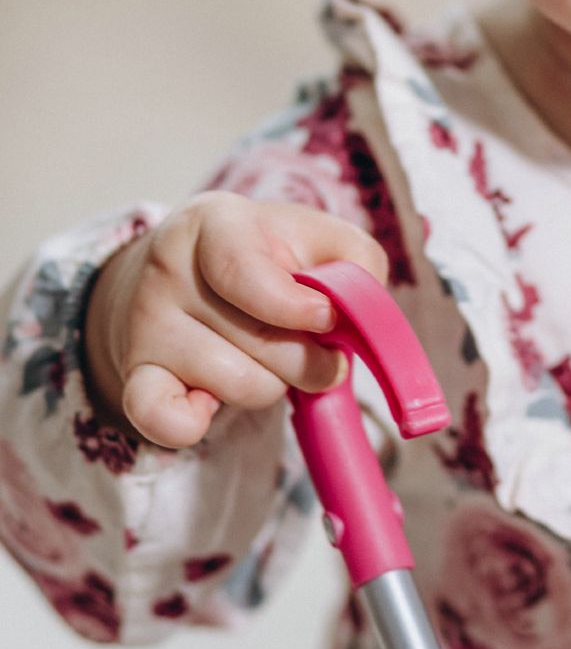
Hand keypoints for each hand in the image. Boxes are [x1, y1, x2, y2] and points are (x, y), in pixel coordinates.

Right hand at [83, 192, 389, 449]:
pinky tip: (211, 402)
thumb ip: (356, 264)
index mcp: (215, 222)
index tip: (326, 320)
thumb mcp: (316, 237)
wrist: (183, 277)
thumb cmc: (266, 257)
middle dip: (308, 357)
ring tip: (265, 359)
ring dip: (274, 386)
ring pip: (239, 385)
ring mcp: (146, 325)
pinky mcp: (135, 375)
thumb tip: (357, 319)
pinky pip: (165, 421)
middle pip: (261, 341)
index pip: (245, 272)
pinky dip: (196, 425)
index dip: (295, 308)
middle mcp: (169, 269)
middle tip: (313, 347)